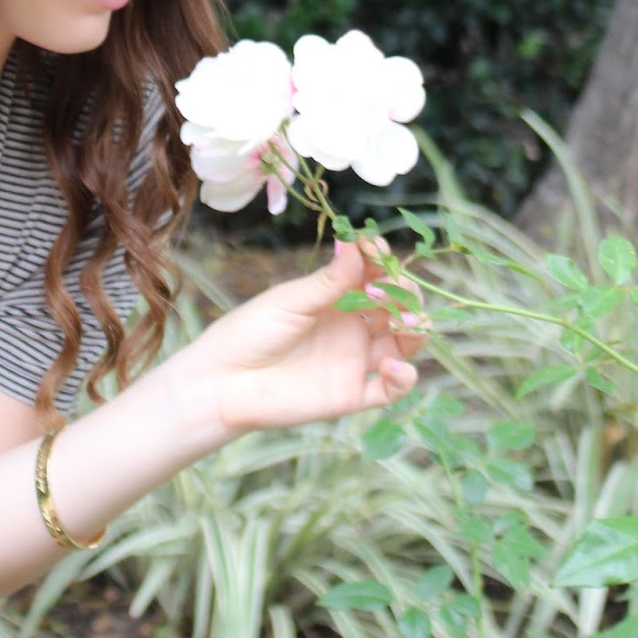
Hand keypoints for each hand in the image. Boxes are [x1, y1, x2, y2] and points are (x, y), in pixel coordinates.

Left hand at [185, 239, 427, 436]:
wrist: (222, 382)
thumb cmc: (248, 333)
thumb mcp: (289, 301)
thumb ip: (328, 281)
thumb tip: (356, 243)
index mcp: (335, 298)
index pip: (374, 275)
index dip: (383, 263)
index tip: (379, 250)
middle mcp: (351, 327)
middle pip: (397, 307)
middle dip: (405, 294)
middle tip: (392, 290)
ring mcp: (354, 360)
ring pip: (404, 344)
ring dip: (415, 330)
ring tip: (407, 323)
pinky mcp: (352, 394)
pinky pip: (391, 389)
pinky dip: (404, 377)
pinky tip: (394, 364)